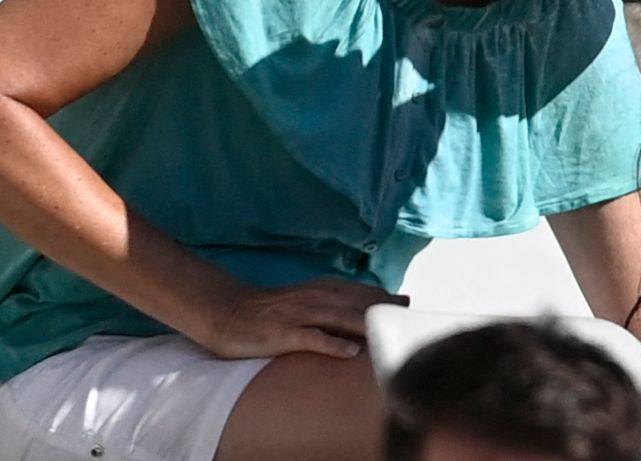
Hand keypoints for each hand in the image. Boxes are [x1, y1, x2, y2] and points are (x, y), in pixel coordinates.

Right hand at [187, 275, 402, 360]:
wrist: (229, 312)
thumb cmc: (273, 311)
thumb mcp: (308, 300)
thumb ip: (337, 303)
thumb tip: (370, 310)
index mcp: (324, 289)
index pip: (365, 293)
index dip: (389, 301)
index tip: (411, 309)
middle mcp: (317, 297)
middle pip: (360, 304)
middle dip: (386, 312)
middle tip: (409, 323)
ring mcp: (300, 314)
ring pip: (341, 317)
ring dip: (368, 325)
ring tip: (391, 335)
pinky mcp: (284, 333)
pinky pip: (312, 338)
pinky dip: (332, 343)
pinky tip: (350, 352)